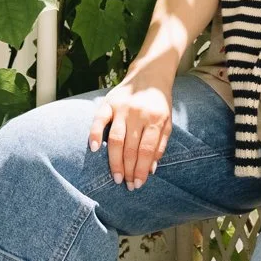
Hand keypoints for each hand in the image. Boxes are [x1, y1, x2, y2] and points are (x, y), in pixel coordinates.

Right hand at [87, 71, 173, 188]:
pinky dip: (94, 134)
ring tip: (117, 177)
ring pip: (115, 139)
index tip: (139, 184)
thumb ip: (160, 145)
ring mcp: (121, 108)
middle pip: (131, 148)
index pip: (147, 150)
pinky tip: (93, 149)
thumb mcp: (167, 122)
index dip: (142, 169)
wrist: (150, 74)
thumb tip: (151, 169)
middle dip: (129, 170)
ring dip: (115, 161)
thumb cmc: (159, 104)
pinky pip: (98, 120)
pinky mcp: (107, 103)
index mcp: (155, 119)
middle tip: (127, 185)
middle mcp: (138, 113)